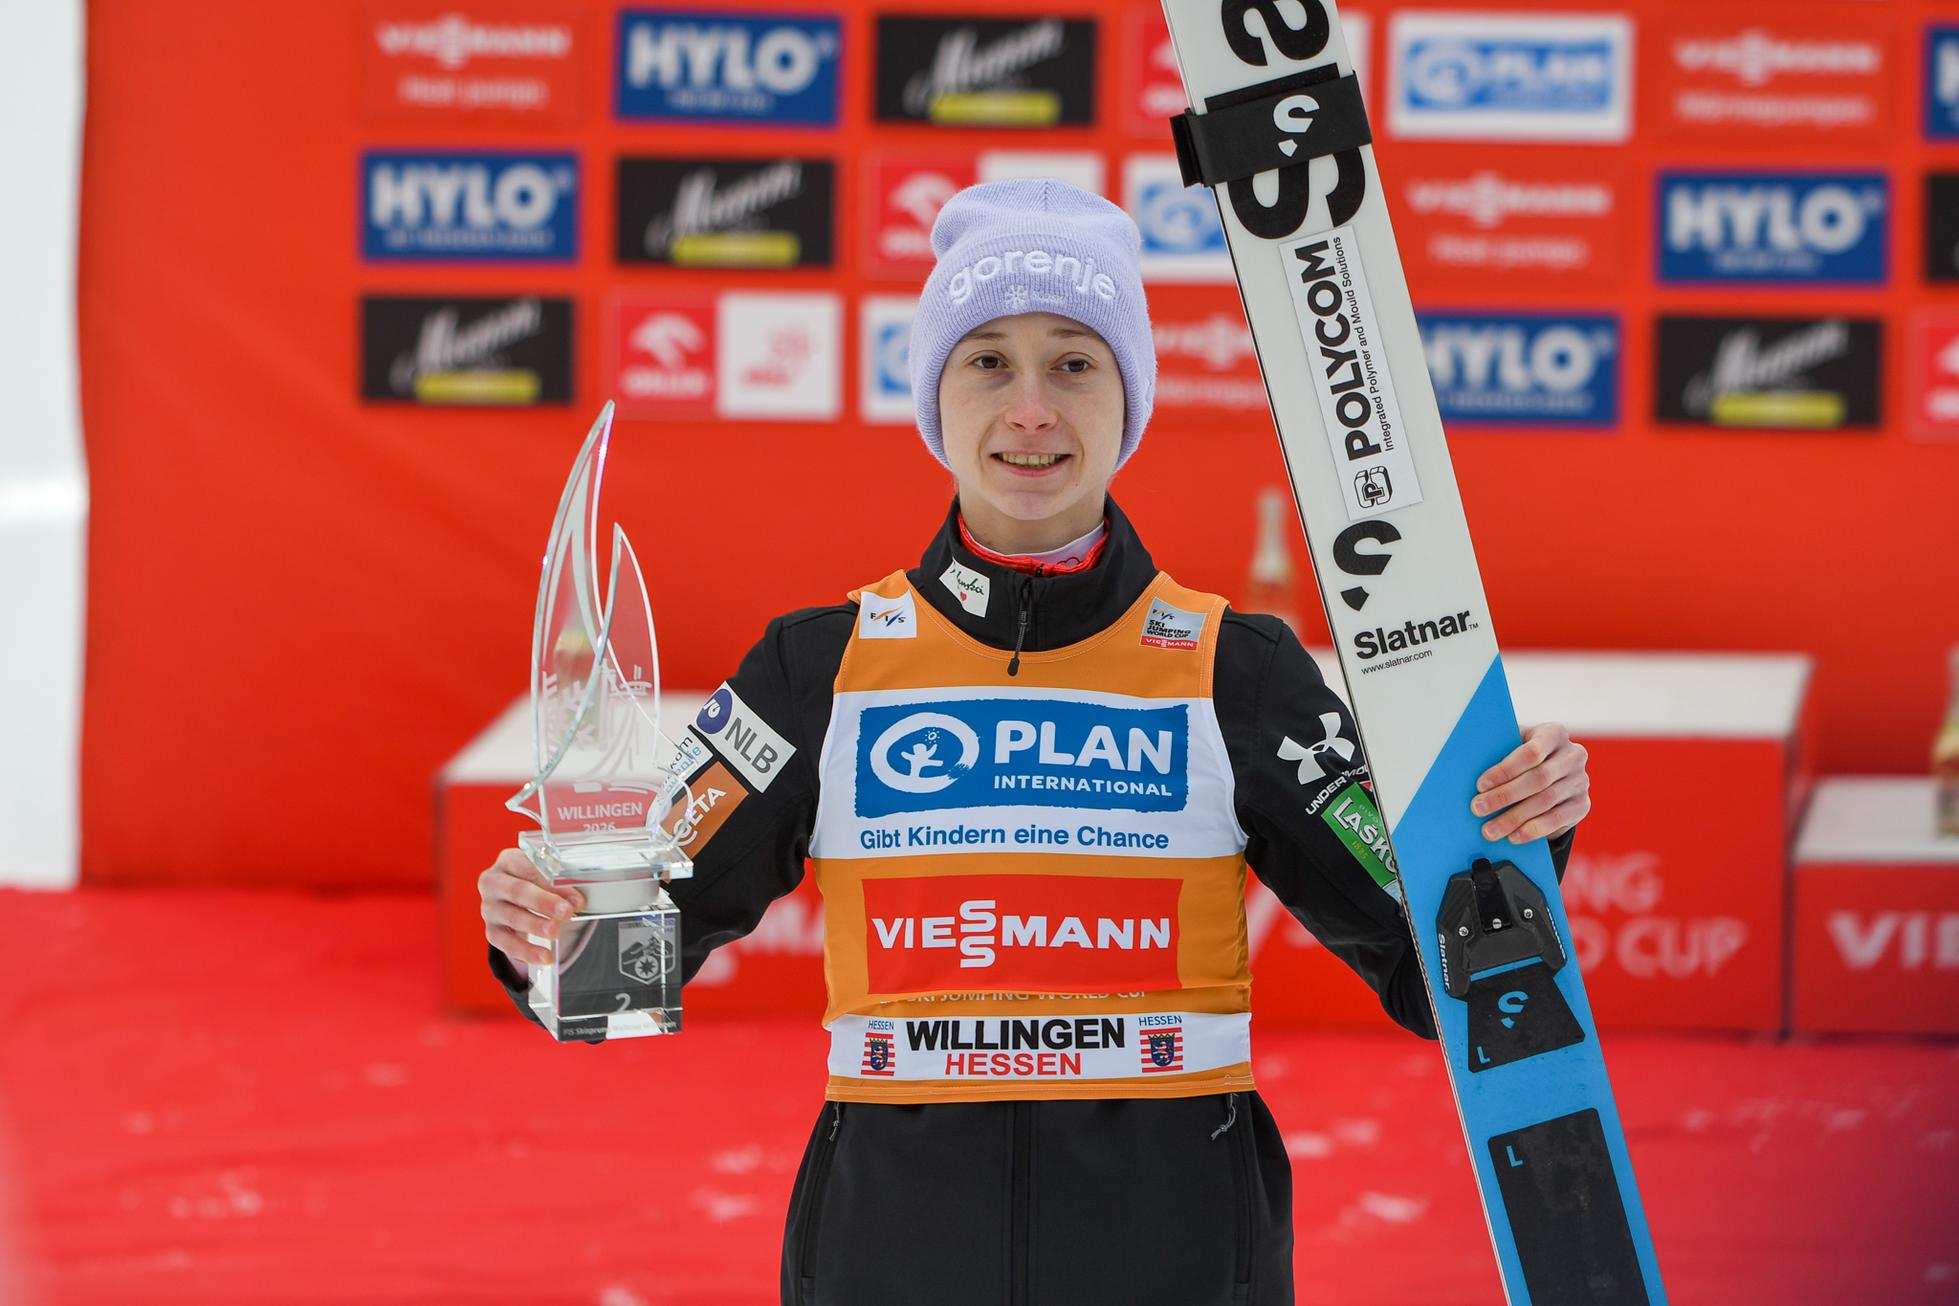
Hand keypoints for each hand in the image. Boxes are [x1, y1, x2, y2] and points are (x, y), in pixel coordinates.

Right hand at [479, 847, 584, 969]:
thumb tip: (577, 900)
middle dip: (543, 902)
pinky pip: (507, 943)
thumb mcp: (548, 876)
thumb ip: (561, 884)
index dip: (551, 880)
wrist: (518, 899)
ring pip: (512, 917)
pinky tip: (544, 956)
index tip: (573, 893)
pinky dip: (527, 951)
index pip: (527, 866)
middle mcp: (493, 882)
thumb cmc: (537, 881)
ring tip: (555, 932)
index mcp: (508, 860)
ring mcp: (489, 908)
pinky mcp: (491, 930)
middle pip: (517, 891)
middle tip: (566, 912)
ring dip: (535, 926)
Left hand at [1470, 722, 1589, 844]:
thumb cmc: (1524, 756)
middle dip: (1504, 796)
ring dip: (1514, 818)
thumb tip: (1467, 768)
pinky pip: (1557, 820)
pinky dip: (1533, 830)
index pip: (1531, 752)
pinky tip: (1513, 837)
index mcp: (1554, 734)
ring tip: (1490, 830)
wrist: (1555, 772)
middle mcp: (1573, 756)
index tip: (1480, 785)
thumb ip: (1499, 751)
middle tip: (1478, 809)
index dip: (1505, 770)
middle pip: (1537, 779)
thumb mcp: (1514, 745)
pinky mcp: (1582, 805)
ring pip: (1545, 802)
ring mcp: (1580, 781)